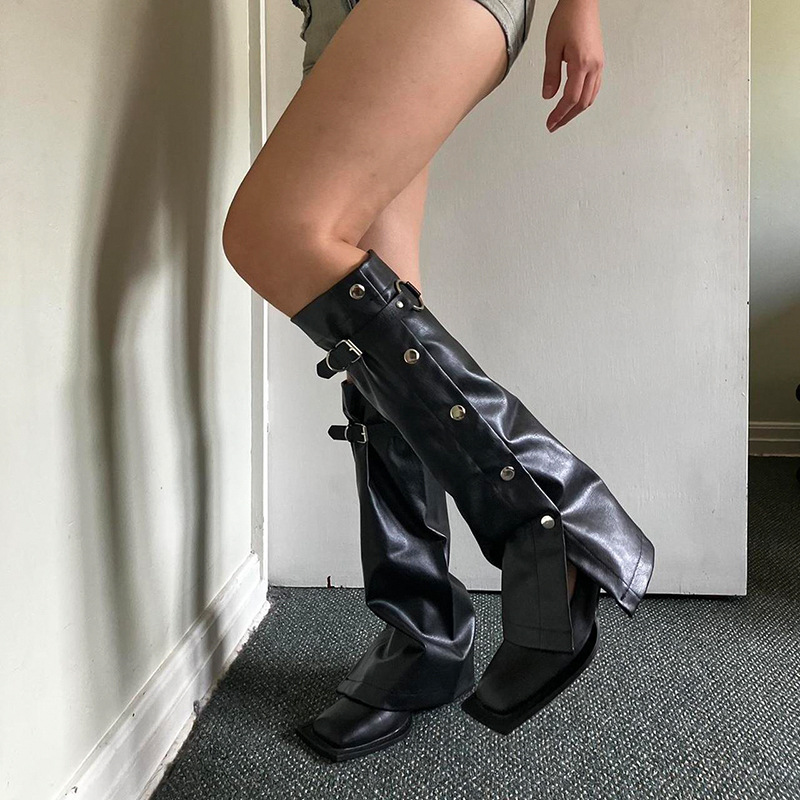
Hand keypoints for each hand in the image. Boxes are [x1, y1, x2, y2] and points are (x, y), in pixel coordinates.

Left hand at [542, 0, 604, 131]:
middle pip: (582, 102)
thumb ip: (550, 74)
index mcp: (582, 64)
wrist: (582, 2)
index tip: (550, 123)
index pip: (570, 98)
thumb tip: (547, 96)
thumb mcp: (552, 48)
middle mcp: (594, 66)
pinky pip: (594, 88)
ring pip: (590, 97)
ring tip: (562, 118)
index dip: (559, 114)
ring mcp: (598, 65)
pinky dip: (584, 100)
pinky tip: (575, 103)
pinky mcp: (598, 61)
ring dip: (576, 111)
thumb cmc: (568, 18)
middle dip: (567, 117)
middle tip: (554, 125)